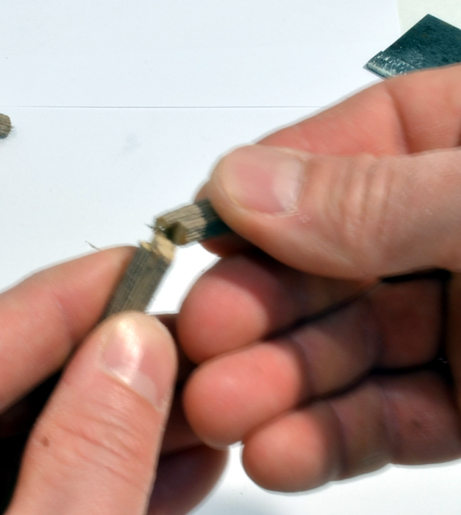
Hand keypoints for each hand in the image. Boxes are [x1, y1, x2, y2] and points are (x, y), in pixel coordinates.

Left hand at [0, 249, 223, 513]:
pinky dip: (104, 484)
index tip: (130, 263)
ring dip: (117, 427)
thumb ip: (80, 467)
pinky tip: (171, 467)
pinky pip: (39, 503)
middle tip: (181, 337)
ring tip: (196, 402)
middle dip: (103, 366)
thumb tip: (130, 354)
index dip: (55, 300)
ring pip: (25, 454)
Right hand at [178, 64, 460, 491]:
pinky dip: (327, 439)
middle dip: (254, 312)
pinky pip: (380, 417)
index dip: (264, 195)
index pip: (343, 152)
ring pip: (338, 350)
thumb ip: (378, 196)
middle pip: (322, 265)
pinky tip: (280, 449)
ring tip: (223, 410)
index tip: (203, 234)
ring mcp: (456, 319)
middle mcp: (450, 234)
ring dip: (274, 387)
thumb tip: (248, 183)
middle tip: (199, 342)